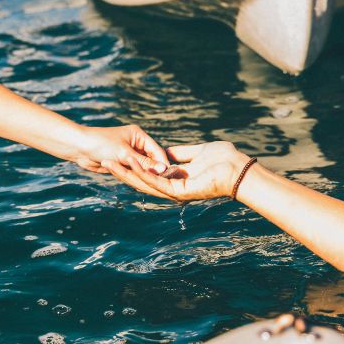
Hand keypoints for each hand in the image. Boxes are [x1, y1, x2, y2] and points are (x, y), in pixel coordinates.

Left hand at [72, 124, 168, 176]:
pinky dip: (133, 178)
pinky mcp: (121, 163)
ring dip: (142, 176)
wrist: (79, 148)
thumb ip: (144, 163)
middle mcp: (136, 144)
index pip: (157, 151)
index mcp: (139, 136)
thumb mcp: (124, 154)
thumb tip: (163, 169)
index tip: (168, 177)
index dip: (163, 164)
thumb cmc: (101, 144)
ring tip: (147, 186)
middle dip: (152, 171)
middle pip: (151, 161)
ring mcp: (129, 154)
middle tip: (159, 185)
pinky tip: (136, 184)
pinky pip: (132, 172)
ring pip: (142, 168)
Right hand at [106, 141, 251, 201]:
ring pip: (146, 183)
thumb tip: (164, 152)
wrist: (239, 168)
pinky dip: (144, 174)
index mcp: (175, 179)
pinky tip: (131, 165)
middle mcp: (173, 188)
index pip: (148, 174)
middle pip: (142, 181)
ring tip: (110, 163)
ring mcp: (176, 192)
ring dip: (128, 174)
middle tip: (103, 161)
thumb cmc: (223, 160)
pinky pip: (158, 183)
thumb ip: (179, 154)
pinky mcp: (181, 192)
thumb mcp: (196, 151)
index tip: (116, 157)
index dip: (132, 167)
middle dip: (123, 171)